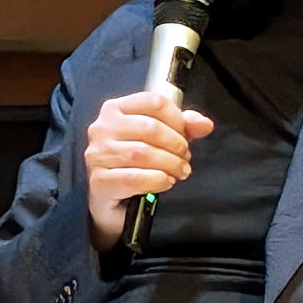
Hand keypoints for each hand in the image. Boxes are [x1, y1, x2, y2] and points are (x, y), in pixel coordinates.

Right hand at [84, 92, 213, 251]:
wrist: (110, 200)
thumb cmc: (133, 164)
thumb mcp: (159, 140)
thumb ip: (183, 128)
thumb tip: (204, 124)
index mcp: (116, 109)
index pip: (153, 101)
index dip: (177, 118)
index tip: (186, 134)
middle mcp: (102, 127)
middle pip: (150, 127)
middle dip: (176, 145)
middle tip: (185, 158)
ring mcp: (97, 154)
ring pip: (142, 153)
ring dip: (169, 164)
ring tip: (179, 171)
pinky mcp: (99, 181)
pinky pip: (133, 178)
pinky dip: (156, 180)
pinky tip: (165, 181)